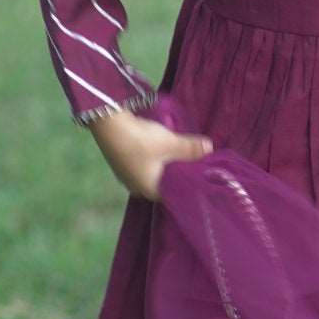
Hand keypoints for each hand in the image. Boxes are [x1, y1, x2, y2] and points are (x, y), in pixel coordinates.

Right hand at [87, 108, 214, 199]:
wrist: (108, 123)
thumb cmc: (141, 140)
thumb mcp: (170, 143)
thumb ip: (191, 148)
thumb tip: (210, 148)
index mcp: (149, 190)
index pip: (172, 194)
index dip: (186, 186)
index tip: (199, 178)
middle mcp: (136, 187)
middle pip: (162, 184)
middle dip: (175, 175)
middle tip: (191, 164)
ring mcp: (125, 176)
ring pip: (150, 175)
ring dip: (162, 166)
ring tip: (176, 155)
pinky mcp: (120, 163)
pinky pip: (141, 167)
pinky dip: (151, 161)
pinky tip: (157, 150)